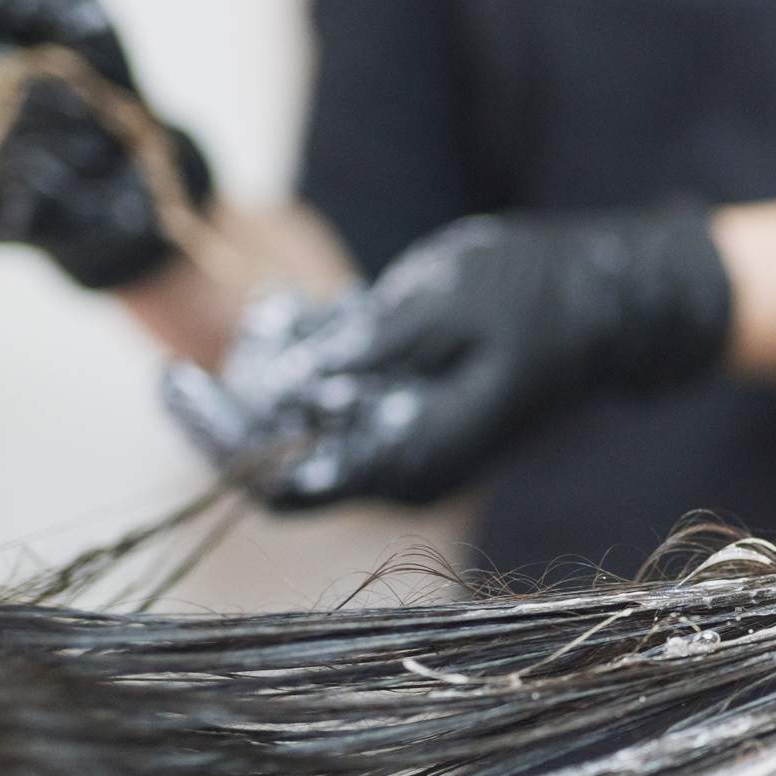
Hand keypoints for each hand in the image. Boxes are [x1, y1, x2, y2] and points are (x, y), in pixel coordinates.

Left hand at [162, 206, 730, 506]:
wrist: (604, 303)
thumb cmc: (533, 293)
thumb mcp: (445, 301)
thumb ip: (366, 348)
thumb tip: (286, 388)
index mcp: (411, 456)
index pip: (283, 482)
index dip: (217, 438)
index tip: (172, 378)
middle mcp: (398, 468)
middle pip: (278, 451)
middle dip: (251, 383)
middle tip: (275, 310)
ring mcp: (398, 445)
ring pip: (295, 422)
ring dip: (276, 363)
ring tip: (297, 305)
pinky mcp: (400, 415)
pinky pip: (324, 402)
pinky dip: (306, 358)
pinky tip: (318, 310)